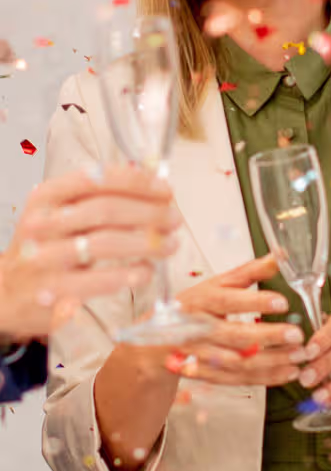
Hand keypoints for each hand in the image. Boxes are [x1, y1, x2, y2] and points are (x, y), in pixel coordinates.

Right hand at [0, 165, 179, 341]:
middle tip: (175, 218)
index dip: (137, 182)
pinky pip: (99, 280)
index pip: (96, 178)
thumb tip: (154, 185)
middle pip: (106, 210)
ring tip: (171, 244)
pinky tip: (148, 270)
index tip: (166, 189)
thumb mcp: (63, 213)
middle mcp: (42, 224)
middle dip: (149, 212)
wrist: (6, 292)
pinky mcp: (52, 291)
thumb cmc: (47, 246)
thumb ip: (100, 198)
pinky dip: (130, 274)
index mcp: (47, 197)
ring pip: (106, 243)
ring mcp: (44, 258)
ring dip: (147, 242)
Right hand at [160, 256, 305, 386]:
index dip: (255, 302)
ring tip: (298, 357)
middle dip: (267, 336)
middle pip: (233, 335)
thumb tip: (280, 255)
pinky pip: (237, 379)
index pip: (228, 301)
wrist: (154, 341)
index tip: (283, 302)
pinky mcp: (205, 374)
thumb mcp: (216, 284)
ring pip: (237, 362)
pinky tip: (287, 372)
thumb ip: (249, 271)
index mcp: (201, 300)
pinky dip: (264, 377)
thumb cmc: (193, 306)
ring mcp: (199, 355)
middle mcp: (197, 328)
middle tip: (297, 335)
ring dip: (270, 361)